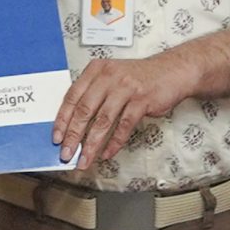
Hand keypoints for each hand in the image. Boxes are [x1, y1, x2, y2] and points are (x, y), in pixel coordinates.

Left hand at [54, 54, 196, 168]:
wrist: (173, 71)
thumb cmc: (140, 77)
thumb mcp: (112, 77)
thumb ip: (93, 94)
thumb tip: (73, 125)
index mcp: (96, 70)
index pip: (72, 97)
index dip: (62, 120)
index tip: (56, 137)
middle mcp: (109, 77)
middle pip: (85, 110)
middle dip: (74, 136)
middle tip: (67, 153)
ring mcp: (126, 88)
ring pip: (103, 121)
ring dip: (92, 144)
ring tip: (85, 159)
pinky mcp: (142, 100)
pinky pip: (124, 126)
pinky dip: (114, 142)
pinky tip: (107, 153)